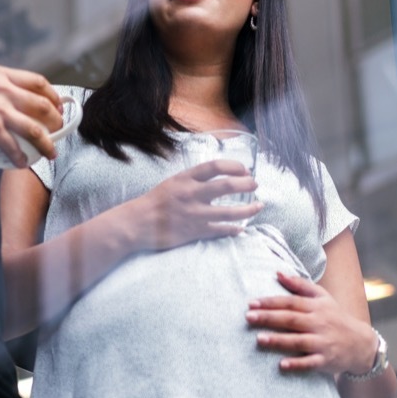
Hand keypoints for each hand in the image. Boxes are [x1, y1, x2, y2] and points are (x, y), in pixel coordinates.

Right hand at [0, 66, 61, 167]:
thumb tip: (16, 97)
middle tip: (58, 130)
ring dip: (47, 144)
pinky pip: (14, 147)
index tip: (58, 105)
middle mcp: (3, 89)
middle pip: (42, 105)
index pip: (37, 82)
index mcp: (1, 75)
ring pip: (35, 129)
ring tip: (50, 152)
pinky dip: (20, 158)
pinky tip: (21, 163)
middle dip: (56, 121)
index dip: (52, 95)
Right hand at [129, 160, 260, 250]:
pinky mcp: (195, 231)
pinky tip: (242, 228)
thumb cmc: (154, 202)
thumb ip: (193, 180)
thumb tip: (215, 177)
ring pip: (230, 211)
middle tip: (255, 185)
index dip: (234, 166)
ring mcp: (195, 214)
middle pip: (227, 185)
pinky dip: (234, 229)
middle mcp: (192, 194)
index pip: (215, 166)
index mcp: (186, 178)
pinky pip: (221, 230)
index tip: (245, 169)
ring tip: (259, 206)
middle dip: (246, 184)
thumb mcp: (172, 182)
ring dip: (249, 209)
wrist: (138, 224)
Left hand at [247, 272, 377, 374]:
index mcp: (316, 307)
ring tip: (259, 339)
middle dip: (269, 318)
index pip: (291, 302)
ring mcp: (323, 342)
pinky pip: (310, 362)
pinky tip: (281, 365)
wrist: (361, 343)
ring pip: (298, 341)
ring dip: (278, 340)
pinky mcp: (326, 360)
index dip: (271, 302)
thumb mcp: (322, 297)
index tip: (251, 303)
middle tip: (248, 317)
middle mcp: (319, 323)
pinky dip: (297, 364)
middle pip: (291, 319)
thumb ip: (300, 285)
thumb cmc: (336, 317)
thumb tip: (277, 273)